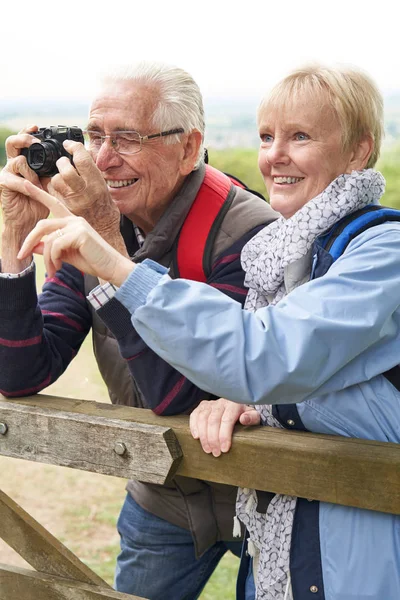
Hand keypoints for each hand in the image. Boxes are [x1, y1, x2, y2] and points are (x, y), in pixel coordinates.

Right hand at [1, 126, 48, 229]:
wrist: (28, 222)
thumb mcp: (48, 184)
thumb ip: (49, 171)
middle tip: (36, 143)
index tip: (37, 127)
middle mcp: (13, 165)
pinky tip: (32, 189)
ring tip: (37, 184)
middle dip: (24, 139)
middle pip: (13, 143)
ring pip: (19, 161)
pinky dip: (25, 183)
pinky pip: (15, 178)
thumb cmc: (39, 203)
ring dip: (31, 172)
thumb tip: (62, 161)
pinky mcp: (3, 184)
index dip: (28, 132)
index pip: (23, 142)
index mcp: (24, 162)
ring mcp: (7, 173)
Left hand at [1, 176, 133, 284]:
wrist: (112, 268)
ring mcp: (78, 225)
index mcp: (72, 222)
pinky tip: (59, 266)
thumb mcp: (66, 255)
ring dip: (46, 258)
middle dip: (29, 241)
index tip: (25, 184)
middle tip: (22, 256)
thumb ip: (50, 249)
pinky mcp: (80, 233)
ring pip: (48, 238)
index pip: (53, 204)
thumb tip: (32, 247)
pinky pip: (56, 245)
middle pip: (43, 224)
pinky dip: (53, 259)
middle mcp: (75, 220)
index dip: (38, 193)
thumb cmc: (93, 261)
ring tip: (52, 270)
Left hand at [48, 140, 119, 233]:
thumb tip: (82, 154)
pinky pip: (51, 192)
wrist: (104, 231)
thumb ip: (92, 172)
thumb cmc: (105, 209)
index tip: (69, 145)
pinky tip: (57, 187)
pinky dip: (51, 186)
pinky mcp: (63, 209)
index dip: (74, 147)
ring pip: (56, 180)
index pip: (83, 159)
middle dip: (62, 162)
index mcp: (97, 184)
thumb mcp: (104, 187)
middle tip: (64, 162)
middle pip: (66, 169)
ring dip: (56, 175)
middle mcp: (85, 192)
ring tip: (61, 177)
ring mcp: (72, 201)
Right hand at [189, 398, 259, 456]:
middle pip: (213, 420)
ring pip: (202, 418)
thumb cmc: (245, 416)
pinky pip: (194, 415)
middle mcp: (221, 402)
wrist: (237, 408)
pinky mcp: (202, 406)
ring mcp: (210, 404)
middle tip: (216, 453)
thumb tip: (244, 419)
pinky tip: (196, 437)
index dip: (224, 435)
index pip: (227, 420)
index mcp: (234, 404)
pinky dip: (193, 426)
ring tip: (207, 449)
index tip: (225, 449)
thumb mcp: (253, 417)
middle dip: (213, 439)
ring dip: (204, 436)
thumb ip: (252, 418)